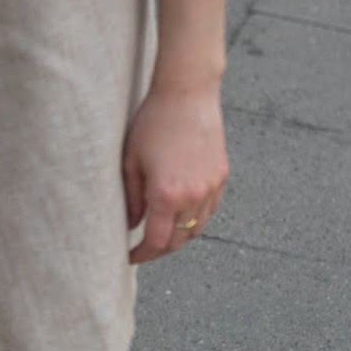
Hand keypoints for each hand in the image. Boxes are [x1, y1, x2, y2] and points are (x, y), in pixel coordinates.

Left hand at [124, 81, 227, 264]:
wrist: (187, 93)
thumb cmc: (153, 122)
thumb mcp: (131, 162)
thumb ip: (130, 199)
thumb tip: (131, 225)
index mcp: (167, 195)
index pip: (156, 243)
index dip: (141, 255)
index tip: (129, 256)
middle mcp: (193, 196)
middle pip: (178, 242)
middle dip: (159, 250)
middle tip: (143, 247)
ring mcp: (211, 187)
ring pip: (196, 229)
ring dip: (178, 236)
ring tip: (161, 231)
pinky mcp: (221, 177)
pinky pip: (209, 210)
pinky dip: (194, 219)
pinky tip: (181, 212)